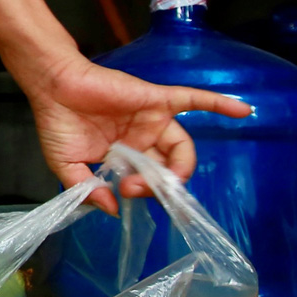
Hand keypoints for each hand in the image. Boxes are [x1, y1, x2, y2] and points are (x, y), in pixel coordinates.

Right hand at [24, 57, 250, 213]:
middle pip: (170, 169)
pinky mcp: (156, 99)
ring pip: (183, 145)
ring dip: (180, 166)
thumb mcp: (67, 168)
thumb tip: (112, 209)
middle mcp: (144, 140)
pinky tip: (244, 110)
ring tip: (161, 177)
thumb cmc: (58, 125)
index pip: (151, 182)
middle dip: (160, 185)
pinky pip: (192, 100)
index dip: (147, 193)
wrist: (52, 86)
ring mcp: (153, 120)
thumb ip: (86, 191)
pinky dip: (219, 104)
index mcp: (125, 158)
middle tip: (136, 188)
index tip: (124, 193)